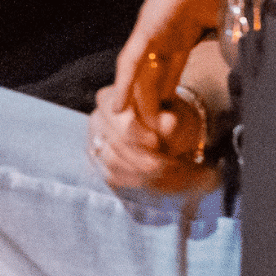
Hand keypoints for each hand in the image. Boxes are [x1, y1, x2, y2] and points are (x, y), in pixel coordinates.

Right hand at [87, 84, 219, 196]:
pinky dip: (134, 179)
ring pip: (112, 160)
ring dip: (140, 170)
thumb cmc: (173, 123)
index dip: (136, 132)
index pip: (118, 116)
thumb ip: (171, 122)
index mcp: (117, 96)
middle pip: (114, 141)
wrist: (171, 138)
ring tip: (162, 171)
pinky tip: (151, 177)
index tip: (156, 142)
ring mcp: (97, 140)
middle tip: (163, 164)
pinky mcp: (100, 162)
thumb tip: (169, 122)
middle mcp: (100, 116)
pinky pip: (112, 175)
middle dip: (141, 156)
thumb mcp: (178, 118)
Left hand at [111, 0, 224, 128]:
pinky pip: (131, 63)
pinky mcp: (147, 27)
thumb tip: (242, 60)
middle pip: (152, 80)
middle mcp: (163, 33)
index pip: (170, 74)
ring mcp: (152, 30)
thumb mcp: (229, 20)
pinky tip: (119, 109)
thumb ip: (230, 41)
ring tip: (144, 135)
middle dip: (154, 110)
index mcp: (182, 33)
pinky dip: (124, 86)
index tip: (176, 125)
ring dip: (142, 107)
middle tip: (158, 140)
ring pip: (140, 78)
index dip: (171, 98)